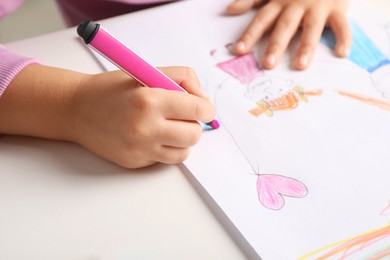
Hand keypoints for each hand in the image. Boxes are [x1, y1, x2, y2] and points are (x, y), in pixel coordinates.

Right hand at [0, 65, 214, 168]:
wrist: (76, 110)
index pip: (198, 110)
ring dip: (182, 140)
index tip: (203, 107)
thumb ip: (181, 78)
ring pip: (183, 152)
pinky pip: (164, 160)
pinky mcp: (134, 162)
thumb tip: (203, 100)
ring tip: (168, 127)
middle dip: (194, 124)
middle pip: (194, 134)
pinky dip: (165, 148)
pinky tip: (152, 136)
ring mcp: (139, 149)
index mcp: (150, 100)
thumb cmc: (111, 89)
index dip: (206, 108)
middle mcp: (146, 128)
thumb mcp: (145, 72)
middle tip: (182, 116)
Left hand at [225, 0, 350, 69]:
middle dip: (275, 45)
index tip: (238, 50)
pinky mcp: (337, 8)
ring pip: (311, 28)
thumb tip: (230, 10)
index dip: (250, 34)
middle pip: (284, 26)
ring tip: (300, 65)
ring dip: (306, 46)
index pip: (261, 20)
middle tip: (268, 64)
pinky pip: (341, 24)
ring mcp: (317, 6)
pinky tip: (342, 53)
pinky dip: (344, 37)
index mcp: (279, 2)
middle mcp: (296, 5)